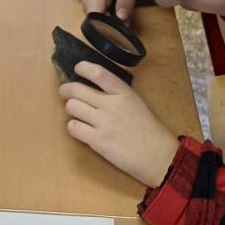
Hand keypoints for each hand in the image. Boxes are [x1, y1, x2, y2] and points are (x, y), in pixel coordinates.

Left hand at [58, 62, 178, 187]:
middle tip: (65, 93)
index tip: (77, 68)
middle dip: (65, 90)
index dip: (83, 68)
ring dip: (70, 109)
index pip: (98, 73)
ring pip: (71, 107)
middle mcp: (111, 105)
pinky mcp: (97, 141)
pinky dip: (73, 127)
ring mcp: (103, 123)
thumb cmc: (149, 130)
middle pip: (76, 89)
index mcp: (124, 93)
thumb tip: (93, 87)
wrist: (159, 157)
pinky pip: (73, 127)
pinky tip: (79, 129)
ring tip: (77, 113)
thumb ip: (117, 94)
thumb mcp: (136, 103)